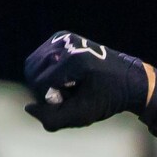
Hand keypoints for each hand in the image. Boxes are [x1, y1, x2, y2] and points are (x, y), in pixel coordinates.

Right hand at [22, 32, 155, 130]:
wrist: (128, 79)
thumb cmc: (108, 99)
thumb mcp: (83, 115)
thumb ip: (53, 118)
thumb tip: (28, 108)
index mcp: (74, 60)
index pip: (38, 82)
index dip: (47, 99)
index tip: (67, 102)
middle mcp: (67, 43)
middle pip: (31, 70)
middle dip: (43, 89)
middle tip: (67, 95)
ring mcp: (63, 37)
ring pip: (32, 64)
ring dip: (44, 80)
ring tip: (67, 86)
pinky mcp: (61, 37)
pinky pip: (39, 58)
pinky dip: (47, 71)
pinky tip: (66, 77)